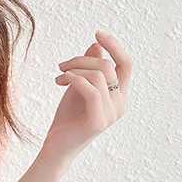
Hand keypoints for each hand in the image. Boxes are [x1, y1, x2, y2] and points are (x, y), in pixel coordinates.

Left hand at [41, 30, 132, 164]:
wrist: (55, 148)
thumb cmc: (66, 119)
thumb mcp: (78, 87)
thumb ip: (89, 68)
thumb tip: (97, 46)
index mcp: (119, 95)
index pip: (126, 64)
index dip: (115, 46)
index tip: (97, 33)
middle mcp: (120, 104)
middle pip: (110, 66)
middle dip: (82, 60)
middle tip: (61, 66)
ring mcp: (111, 114)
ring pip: (99, 75)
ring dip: (75, 70)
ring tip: (58, 76)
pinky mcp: (98, 121)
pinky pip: (91, 90)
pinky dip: (75, 79)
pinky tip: (61, 80)